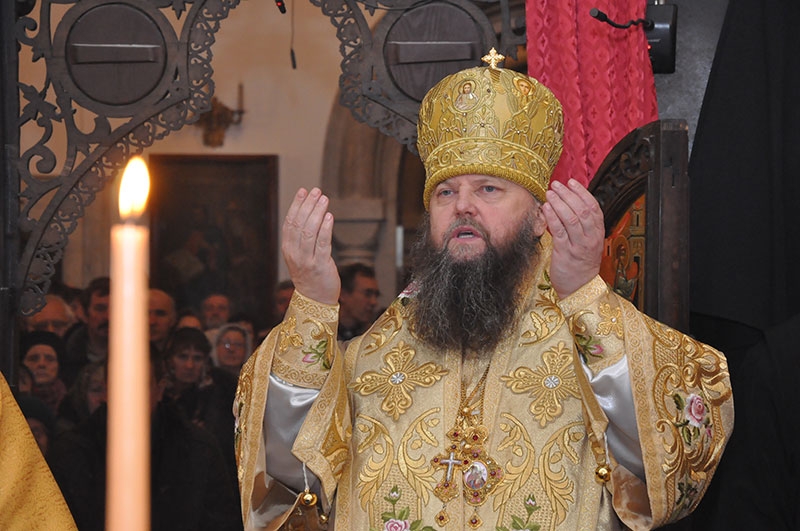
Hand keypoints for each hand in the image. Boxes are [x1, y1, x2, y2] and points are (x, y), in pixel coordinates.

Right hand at [281, 188, 339, 304]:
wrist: (316, 300)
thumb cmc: (311, 275)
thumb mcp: (300, 255)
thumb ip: (302, 238)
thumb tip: (310, 212)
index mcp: (288, 249)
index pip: (290, 222)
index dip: (296, 205)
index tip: (303, 190)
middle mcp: (294, 253)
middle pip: (299, 224)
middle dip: (308, 205)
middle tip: (316, 191)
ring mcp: (306, 260)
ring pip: (309, 231)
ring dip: (317, 213)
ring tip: (324, 199)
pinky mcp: (320, 266)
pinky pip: (322, 244)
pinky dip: (325, 228)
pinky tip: (329, 216)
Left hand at [542, 179, 604, 298]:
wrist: (579, 288)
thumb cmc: (581, 263)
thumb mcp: (588, 242)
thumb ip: (583, 225)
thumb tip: (571, 202)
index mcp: (598, 233)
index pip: (594, 207)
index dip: (582, 192)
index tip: (571, 182)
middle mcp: (591, 238)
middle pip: (582, 210)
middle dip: (569, 194)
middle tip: (557, 184)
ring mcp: (578, 246)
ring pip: (571, 218)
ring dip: (559, 203)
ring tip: (549, 193)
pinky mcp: (565, 253)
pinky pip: (559, 231)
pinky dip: (552, 217)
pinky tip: (545, 208)